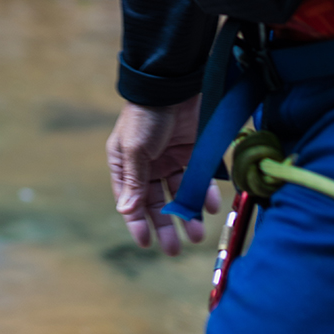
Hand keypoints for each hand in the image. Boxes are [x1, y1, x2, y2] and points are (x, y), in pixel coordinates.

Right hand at [106, 94, 220, 254]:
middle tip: (173, 249)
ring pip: (180, 194)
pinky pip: (199, 179)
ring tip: (194, 234)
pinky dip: (204, 194)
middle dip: (164, 226)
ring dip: (187, 214)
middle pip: (156, 202)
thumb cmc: (146, 115)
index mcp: (126, 164)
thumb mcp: (135, 149)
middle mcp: (149, 165)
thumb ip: (133, 181)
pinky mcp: (194, 153)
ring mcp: (172, 159)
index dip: (137, 223)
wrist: (174, 84)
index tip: (146, 243)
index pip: (131, 200)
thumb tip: (125, 211)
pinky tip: (209, 207)